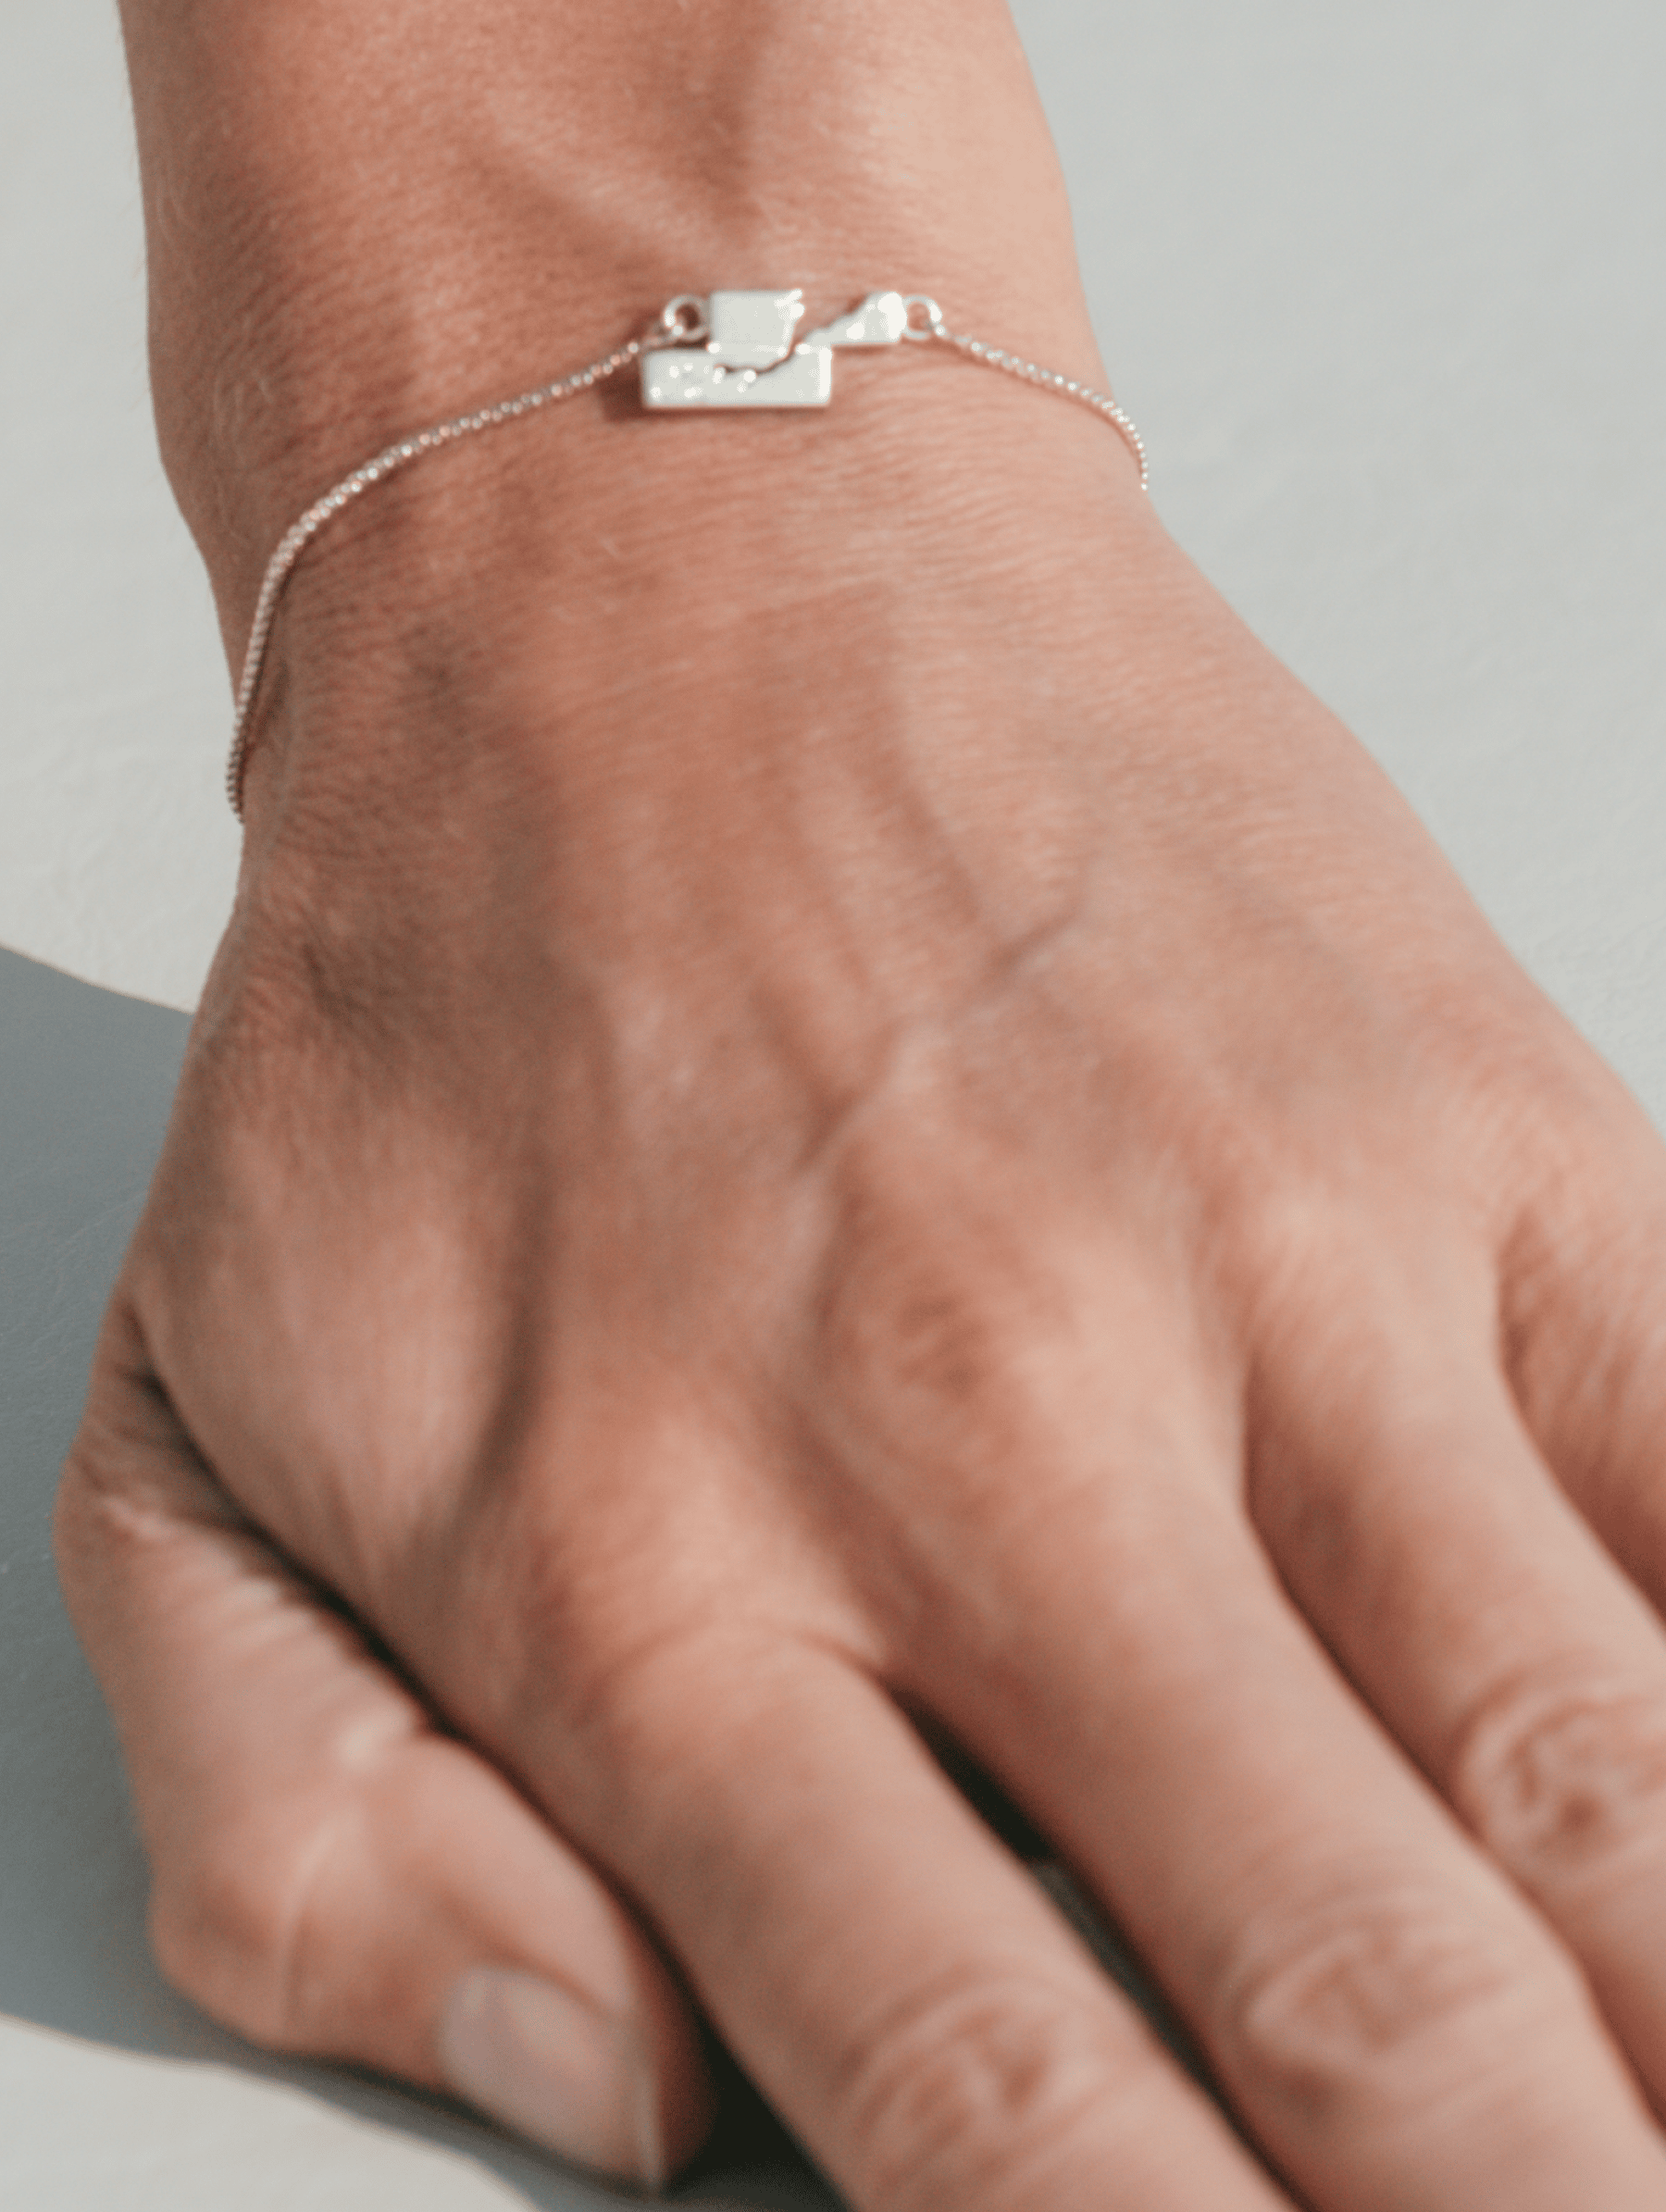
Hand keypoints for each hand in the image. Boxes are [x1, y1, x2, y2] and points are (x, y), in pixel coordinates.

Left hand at [54, 359, 1665, 2207]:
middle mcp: (997, 1428)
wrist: (662, 544)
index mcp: (658, 1566)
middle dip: (1513, 2211)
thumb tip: (610, 2109)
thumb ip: (308, 1842)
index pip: (992, 2095)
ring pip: (1607, 1766)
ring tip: (1657, 2106)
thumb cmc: (455, 988)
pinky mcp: (1477, 1108)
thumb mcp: (193, 1424)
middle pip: (1368, 1993)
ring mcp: (1278, 1253)